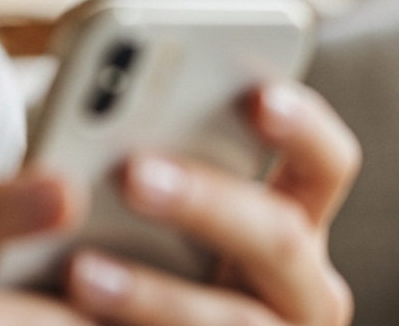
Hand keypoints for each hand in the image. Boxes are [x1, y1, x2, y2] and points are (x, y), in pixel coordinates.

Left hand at [63, 81, 361, 325]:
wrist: (120, 316)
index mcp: (292, 221)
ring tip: (79, 269)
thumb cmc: (136, 245)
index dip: (303, 128)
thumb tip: (92, 109)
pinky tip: (73, 310)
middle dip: (207, 203)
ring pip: (233, 321)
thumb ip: (148, 159)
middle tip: (132, 172)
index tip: (257, 94)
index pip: (325, 163)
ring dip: (153, 295)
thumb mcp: (151, 203)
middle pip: (280, 237)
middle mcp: (300, 288)